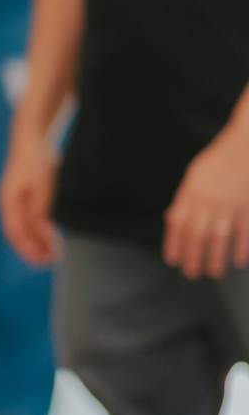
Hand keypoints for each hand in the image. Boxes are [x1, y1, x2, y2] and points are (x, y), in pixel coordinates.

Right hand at [0, 128, 61, 266]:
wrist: (31, 138)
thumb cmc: (33, 159)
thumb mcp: (41, 187)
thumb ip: (39, 210)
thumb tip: (42, 232)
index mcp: (9, 202)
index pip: (15, 233)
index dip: (27, 248)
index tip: (39, 260)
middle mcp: (11, 205)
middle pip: (19, 234)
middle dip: (33, 249)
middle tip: (49, 261)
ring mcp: (18, 201)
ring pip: (26, 228)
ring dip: (38, 241)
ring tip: (53, 252)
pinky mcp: (26, 198)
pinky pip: (32, 220)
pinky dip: (41, 230)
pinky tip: (51, 236)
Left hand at [163, 125, 248, 278]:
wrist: (248, 142)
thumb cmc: (221, 158)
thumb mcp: (196, 174)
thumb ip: (185, 197)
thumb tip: (172, 219)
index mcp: (192, 190)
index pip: (177, 223)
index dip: (173, 244)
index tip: (173, 260)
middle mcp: (209, 199)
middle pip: (197, 235)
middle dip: (193, 258)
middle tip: (192, 273)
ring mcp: (231, 202)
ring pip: (220, 238)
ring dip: (216, 259)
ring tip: (214, 272)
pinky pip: (245, 232)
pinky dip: (243, 248)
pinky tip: (240, 260)